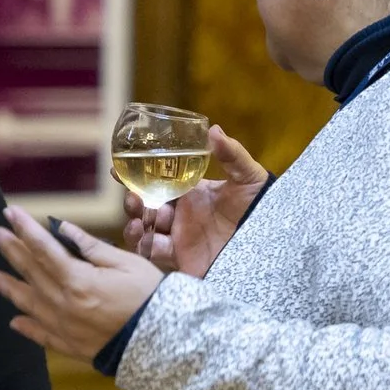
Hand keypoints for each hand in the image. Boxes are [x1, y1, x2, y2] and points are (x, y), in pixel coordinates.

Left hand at [0, 206, 163, 363]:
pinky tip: (14, 322)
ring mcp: (64, 327)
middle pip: (31, 273)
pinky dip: (27, 328)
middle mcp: (64, 304)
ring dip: (9, 288)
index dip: (24, 229)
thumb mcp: (124, 263)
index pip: (43, 248)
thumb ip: (90, 247)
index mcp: (77, 280)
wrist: (164, 343)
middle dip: (11, 251)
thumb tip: (62, 228)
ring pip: (29, 304)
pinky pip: (42, 336)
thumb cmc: (149, 296)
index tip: (9, 213)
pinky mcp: (71, 346)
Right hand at [123, 125, 266, 277]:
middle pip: (144, 206)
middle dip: (131, 201)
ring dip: (134, 224)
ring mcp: (180, 237)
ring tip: (139, 221)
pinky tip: (146, 240)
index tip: (117, 170)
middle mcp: (181, 214)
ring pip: (144, 230)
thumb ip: (231, 155)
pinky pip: (154, 254)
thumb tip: (214, 130)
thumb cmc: (262, 207)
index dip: (135, 175)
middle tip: (133, 198)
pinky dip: (144, 247)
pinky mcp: (182, 259)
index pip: (156, 181)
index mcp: (191, 192)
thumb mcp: (249, 177)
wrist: (272, 244)